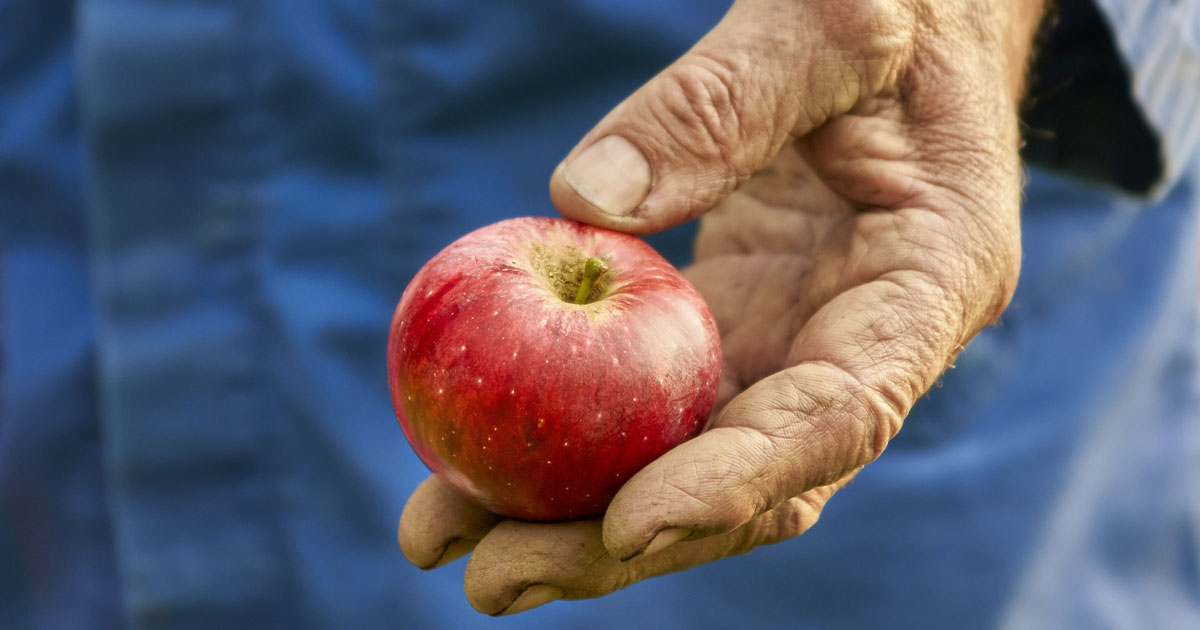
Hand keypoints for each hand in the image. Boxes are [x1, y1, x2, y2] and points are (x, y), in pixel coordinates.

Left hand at [399, 0, 1045, 614]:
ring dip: (571, 513)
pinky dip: (571, 435)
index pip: (839, 415)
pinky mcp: (732, 325)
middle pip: (747, 481)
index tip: (624, 529)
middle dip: (622, 544)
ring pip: (686, 459)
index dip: (735, 484)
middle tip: (491, 580)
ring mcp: (793, 342)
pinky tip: (472, 456)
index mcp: (927, 284)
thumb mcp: (827, 21)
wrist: (902, 14)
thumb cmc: (894, 0)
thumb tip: (579, 208)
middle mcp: (862, 342)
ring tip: (441, 538)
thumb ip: (722, 102)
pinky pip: (651, 399)